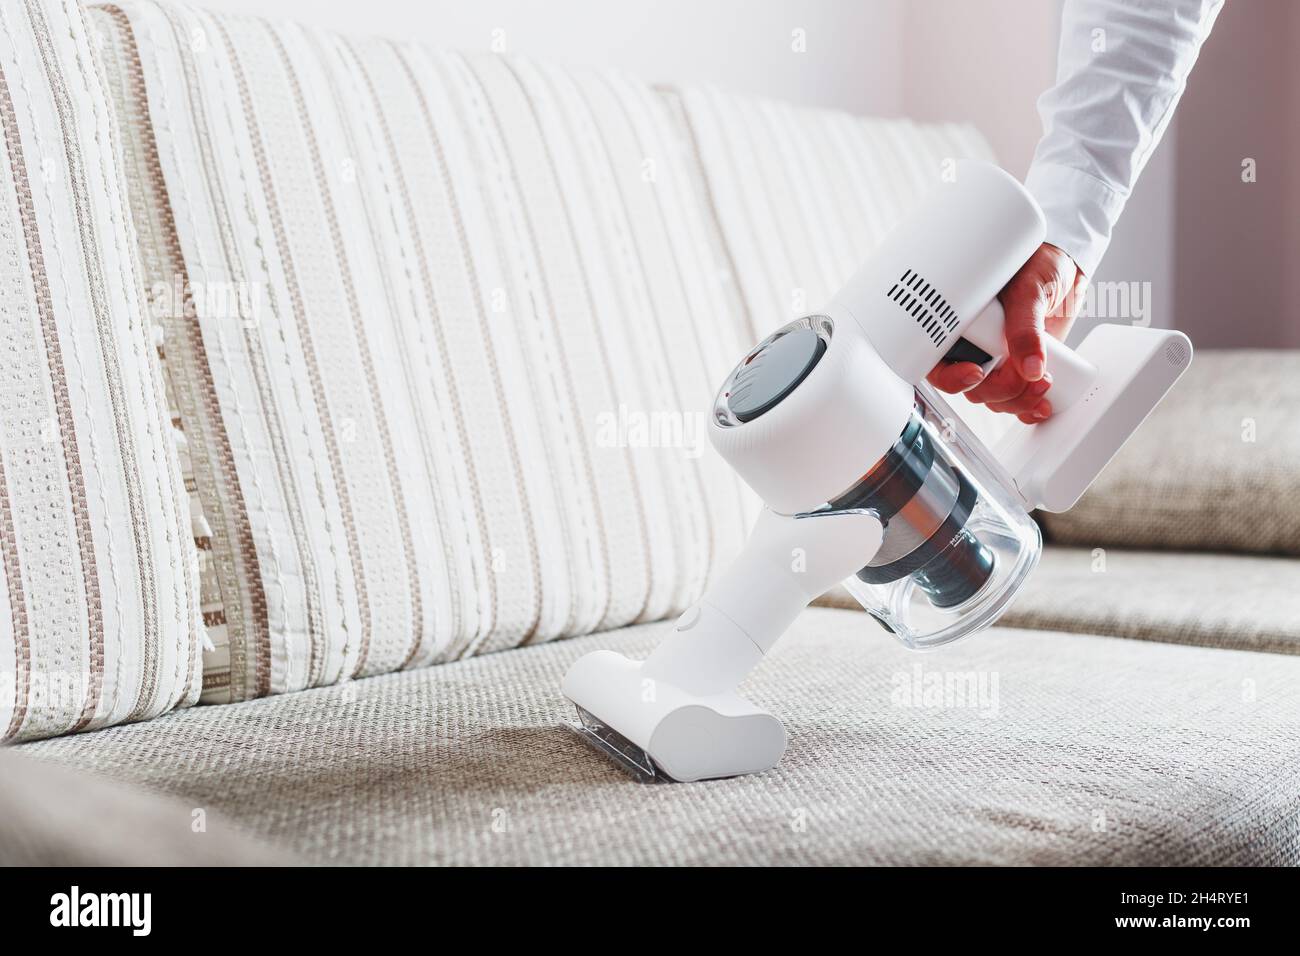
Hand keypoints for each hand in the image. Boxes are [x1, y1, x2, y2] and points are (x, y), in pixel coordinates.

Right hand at [927, 243, 1085, 422]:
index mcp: (959, 325)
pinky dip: (1029, 408)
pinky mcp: (1021, 370)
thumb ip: (1025, 328)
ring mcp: (997, 361)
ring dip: (1018, 400)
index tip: (977, 373)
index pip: (939, 363)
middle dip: (1000, 390)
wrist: (1065, 266)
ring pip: (995, 399)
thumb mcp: (1027, 291)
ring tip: (1043, 382)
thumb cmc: (1034, 264)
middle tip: (1024, 374)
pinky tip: (1041, 404)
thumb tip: (1030, 367)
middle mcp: (974, 347)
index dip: (952, 377)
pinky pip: (1017, 401)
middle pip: (972, 388)